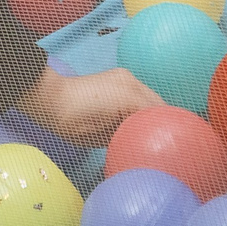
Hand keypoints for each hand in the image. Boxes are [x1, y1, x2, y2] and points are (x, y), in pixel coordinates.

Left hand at [17, 63, 166, 148]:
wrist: (50, 101)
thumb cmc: (74, 121)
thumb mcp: (104, 136)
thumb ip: (129, 136)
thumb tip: (144, 144)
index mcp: (131, 96)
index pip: (161, 114)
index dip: (169, 129)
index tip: (176, 147)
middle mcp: (133, 84)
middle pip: (159, 106)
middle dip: (164, 124)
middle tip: (169, 146)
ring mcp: (126, 78)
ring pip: (151, 101)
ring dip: (154, 117)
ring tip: (159, 139)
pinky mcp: (118, 78)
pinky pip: (140, 96)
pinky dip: (144, 110)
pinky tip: (144, 126)